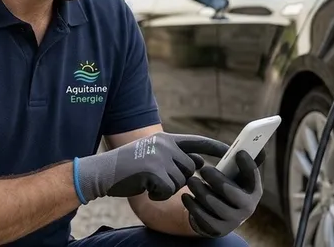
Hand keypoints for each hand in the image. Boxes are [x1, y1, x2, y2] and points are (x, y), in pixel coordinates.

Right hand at [74, 132, 227, 202]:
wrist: (102, 172)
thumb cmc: (128, 167)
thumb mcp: (152, 154)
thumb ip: (174, 157)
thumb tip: (199, 163)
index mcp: (165, 138)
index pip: (196, 141)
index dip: (214, 147)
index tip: (230, 151)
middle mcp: (164, 144)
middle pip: (190, 168)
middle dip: (177, 179)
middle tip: (156, 178)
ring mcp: (159, 156)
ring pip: (181, 180)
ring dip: (167, 188)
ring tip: (149, 182)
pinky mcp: (154, 171)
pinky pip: (169, 190)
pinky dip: (158, 194)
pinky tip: (145, 189)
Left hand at [181, 150, 263, 237]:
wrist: (215, 214)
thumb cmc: (226, 187)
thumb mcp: (234, 174)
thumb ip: (243, 161)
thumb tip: (257, 146)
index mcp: (253, 190)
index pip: (254, 177)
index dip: (248, 165)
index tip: (238, 153)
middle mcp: (247, 207)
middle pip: (232, 193)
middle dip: (217, 180)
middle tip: (204, 169)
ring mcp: (233, 220)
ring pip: (215, 205)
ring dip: (201, 191)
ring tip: (191, 181)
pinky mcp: (218, 230)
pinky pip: (204, 218)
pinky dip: (193, 206)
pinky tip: (186, 196)